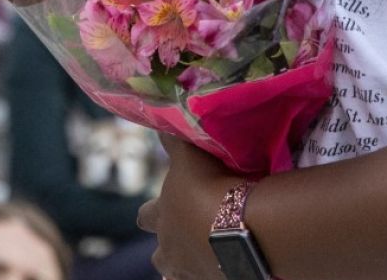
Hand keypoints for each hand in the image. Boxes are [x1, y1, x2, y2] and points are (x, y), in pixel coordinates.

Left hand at [137, 137, 241, 279]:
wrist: (241, 226)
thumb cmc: (209, 187)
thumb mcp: (190, 155)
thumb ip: (174, 141)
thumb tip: (160, 122)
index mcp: (161, 218)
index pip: (144, 216)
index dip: (152, 212)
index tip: (164, 205)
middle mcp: (170, 249)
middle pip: (159, 257)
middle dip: (168, 247)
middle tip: (188, 234)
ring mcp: (191, 271)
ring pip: (179, 274)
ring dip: (189, 263)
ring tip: (207, 253)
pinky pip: (208, 279)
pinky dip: (214, 271)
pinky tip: (226, 262)